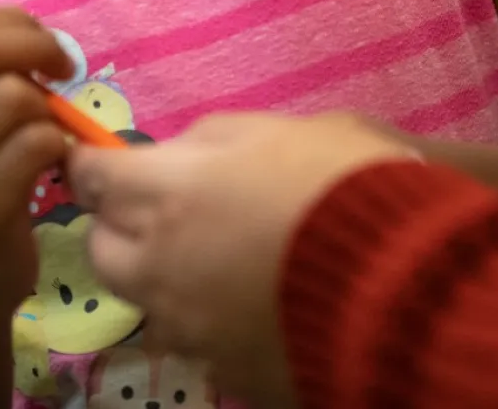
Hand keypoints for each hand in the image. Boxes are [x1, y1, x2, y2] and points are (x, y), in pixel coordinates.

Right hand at [0, 10, 71, 333]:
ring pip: (14, 96)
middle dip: (40, 48)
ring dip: (50, 108)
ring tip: (50, 134)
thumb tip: (33, 33)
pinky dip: (59, 144)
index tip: (44, 48)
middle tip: (66, 73)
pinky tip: (55, 164)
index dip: (15, 22)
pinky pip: (36, 143)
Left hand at [68, 113, 417, 405]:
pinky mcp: (221, 369)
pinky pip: (192, 339)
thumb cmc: (348, 185)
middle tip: (168, 210)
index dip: (98, 166)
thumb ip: (220, 139)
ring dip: (161, 276)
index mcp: (165, 192)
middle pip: (101, 246)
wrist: (407, 284)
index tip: (112, 163)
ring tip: (216, 261)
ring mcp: (187, 327)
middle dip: (122, 225)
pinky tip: (252, 302)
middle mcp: (157, 264)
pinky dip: (207, 318)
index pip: (90, 176)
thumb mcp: (290, 128)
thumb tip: (186, 155)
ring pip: (141, 300)